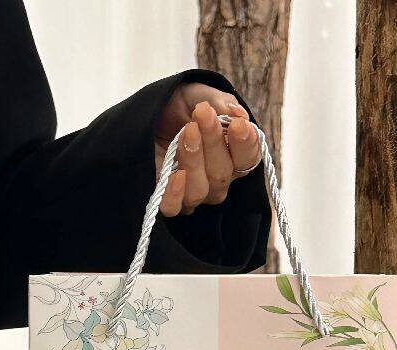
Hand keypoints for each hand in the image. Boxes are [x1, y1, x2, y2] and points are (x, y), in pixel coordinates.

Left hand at [155, 83, 260, 216]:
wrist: (148, 116)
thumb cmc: (179, 107)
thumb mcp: (199, 96)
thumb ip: (220, 103)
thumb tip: (238, 115)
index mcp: (232, 155)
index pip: (248, 159)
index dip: (246, 144)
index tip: (238, 125)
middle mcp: (216, 180)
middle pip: (223, 174)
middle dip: (214, 142)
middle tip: (202, 115)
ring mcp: (193, 193)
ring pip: (200, 190)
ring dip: (194, 159)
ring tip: (186, 131)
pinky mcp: (168, 200)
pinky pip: (173, 207)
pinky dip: (175, 193)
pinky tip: (176, 174)